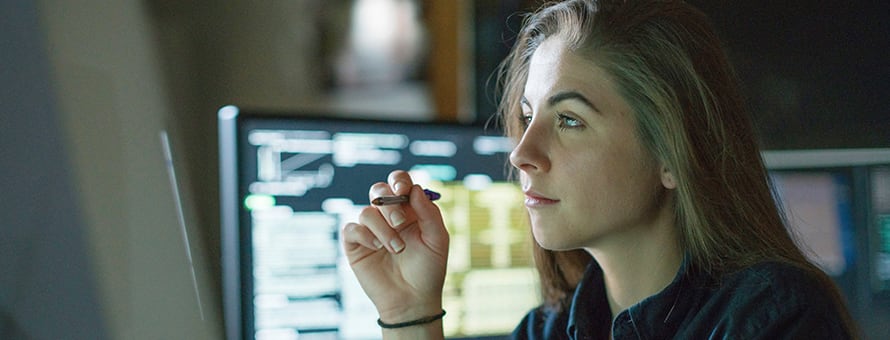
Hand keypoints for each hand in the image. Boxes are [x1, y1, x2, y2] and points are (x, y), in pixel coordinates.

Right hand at [340, 170, 449, 322]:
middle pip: (379, 191)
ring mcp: (371, 230)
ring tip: (397, 249)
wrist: (413, 300)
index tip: (403, 192)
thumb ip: (428, 213)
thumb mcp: (437, 239)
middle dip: (389, 203)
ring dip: (383, 229)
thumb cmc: (428, 270)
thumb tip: (414, 189)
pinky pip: (351, 228)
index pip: (399, 183)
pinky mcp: (356, 245)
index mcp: (409, 210)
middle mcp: (388, 217)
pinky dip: (364, 235)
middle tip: (401, 223)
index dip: (399, 181)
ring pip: (367, 212)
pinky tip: (377, 248)